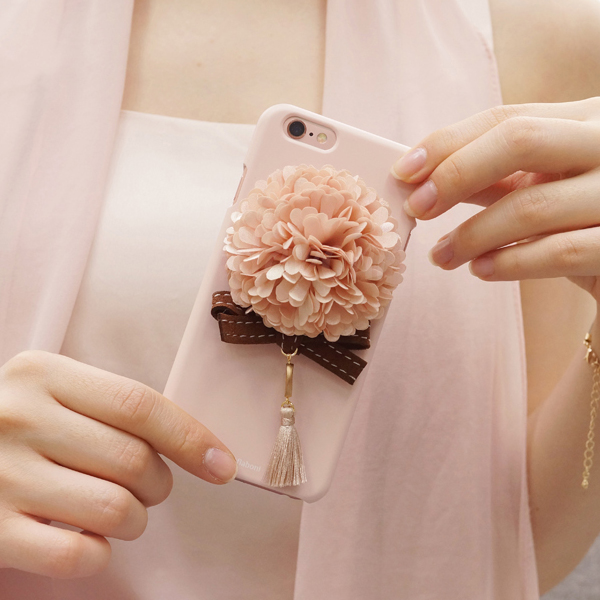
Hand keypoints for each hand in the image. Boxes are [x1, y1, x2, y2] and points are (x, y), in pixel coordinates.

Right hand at [0, 351, 236, 577]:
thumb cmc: (23, 422)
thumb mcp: (58, 392)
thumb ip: (117, 407)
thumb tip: (201, 448)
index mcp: (43, 374)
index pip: (141, 405)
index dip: (191, 437)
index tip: (222, 466)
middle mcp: (18, 419)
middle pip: (133, 460)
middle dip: (160, 484)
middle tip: (148, 486)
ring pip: (115, 509)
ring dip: (136, 519)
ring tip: (120, 510)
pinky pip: (75, 556)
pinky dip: (100, 553)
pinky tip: (90, 539)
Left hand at [391, 97, 599, 301]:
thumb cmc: (583, 217)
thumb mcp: (544, 185)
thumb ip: (496, 178)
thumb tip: (424, 179)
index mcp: (586, 121)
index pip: (505, 118)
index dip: (448, 143)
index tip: (404, 171)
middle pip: (520, 140)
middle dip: (456, 174)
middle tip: (417, 208)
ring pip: (533, 204)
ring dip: (472, 235)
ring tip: (442, 256)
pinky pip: (560, 251)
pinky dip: (510, 263)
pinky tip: (481, 270)